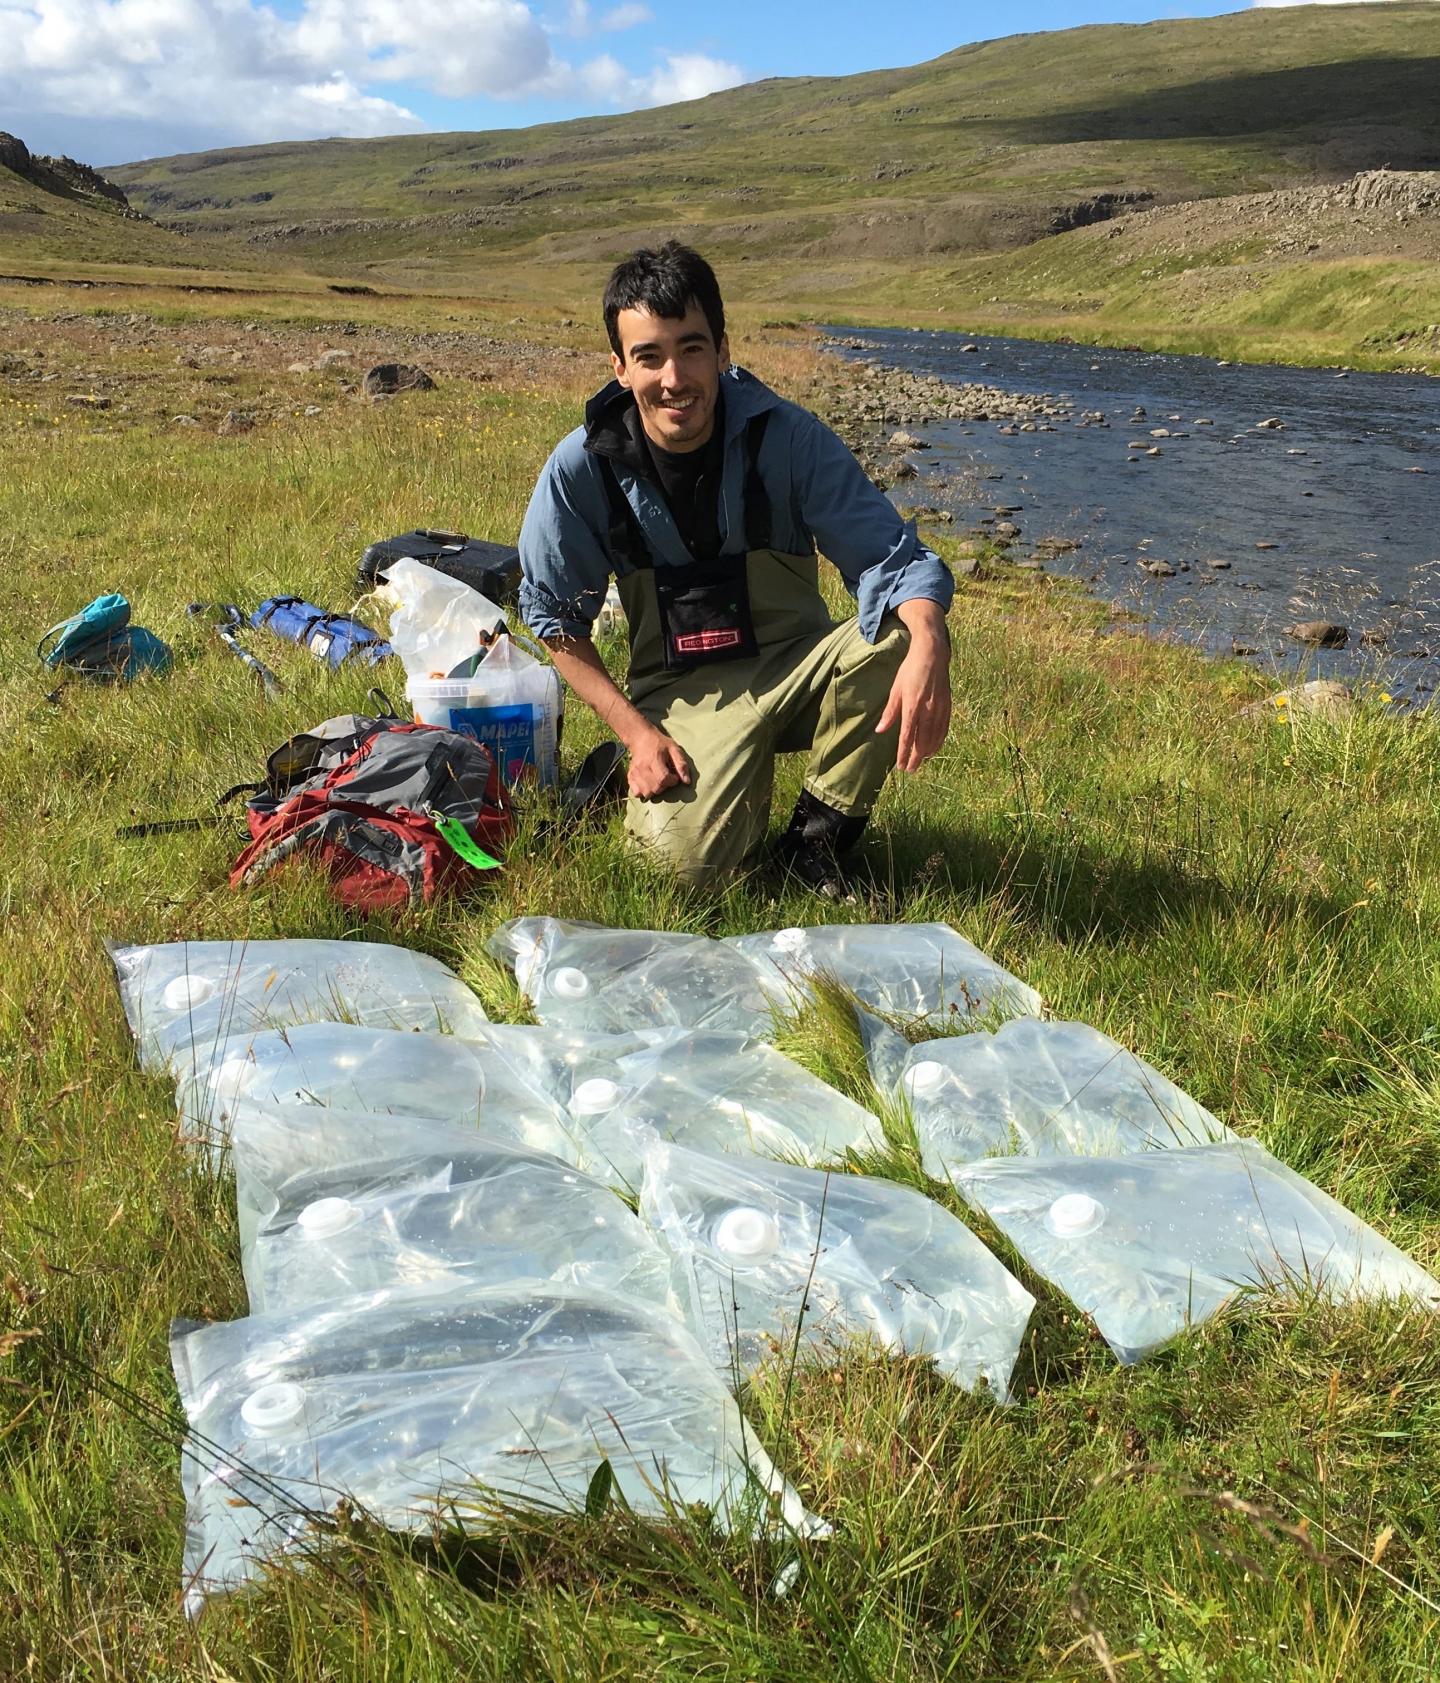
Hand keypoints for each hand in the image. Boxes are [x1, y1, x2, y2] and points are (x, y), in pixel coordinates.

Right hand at [626, 726, 691, 798]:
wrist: (640, 738)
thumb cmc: (660, 743)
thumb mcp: (674, 749)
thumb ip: (681, 765)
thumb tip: (687, 781)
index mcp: (654, 760)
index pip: (663, 779)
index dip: (672, 781)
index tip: (674, 776)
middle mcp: (642, 768)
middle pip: (655, 788)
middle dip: (665, 786)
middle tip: (666, 778)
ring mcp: (634, 773)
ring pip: (646, 793)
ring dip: (655, 791)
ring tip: (657, 781)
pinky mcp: (630, 777)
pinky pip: (636, 793)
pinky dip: (643, 792)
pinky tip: (648, 784)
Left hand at [876, 642, 951, 771]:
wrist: (932, 655)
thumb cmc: (910, 670)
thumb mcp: (895, 689)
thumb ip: (890, 712)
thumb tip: (880, 730)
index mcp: (912, 705)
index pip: (907, 736)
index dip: (904, 753)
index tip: (900, 766)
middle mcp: (928, 710)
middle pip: (922, 741)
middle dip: (916, 758)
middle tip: (910, 770)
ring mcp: (940, 708)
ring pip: (935, 737)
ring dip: (927, 752)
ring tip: (920, 761)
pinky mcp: (948, 706)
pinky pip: (944, 729)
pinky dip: (939, 741)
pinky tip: (934, 748)